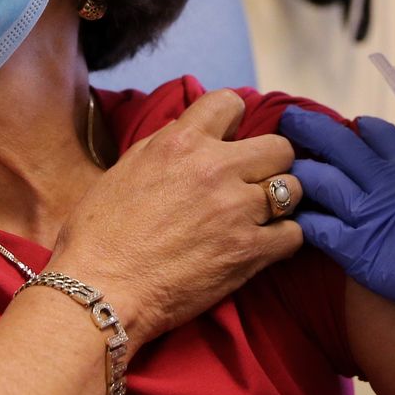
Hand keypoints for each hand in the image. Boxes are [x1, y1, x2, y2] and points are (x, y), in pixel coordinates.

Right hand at [49, 90, 301, 349]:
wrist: (100, 292)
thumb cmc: (100, 234)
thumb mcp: (125, 168)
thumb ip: (165, 145)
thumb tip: (193, 133)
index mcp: (180, 142)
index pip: (231, 102)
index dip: (233, 122)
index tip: (229, 140)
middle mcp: (214, 168)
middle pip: (279, 146)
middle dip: (269, 162)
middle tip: (253, 181)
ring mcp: (236, 210)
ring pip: (293, 189)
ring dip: (279, 202)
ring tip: (260, 215)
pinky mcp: (249, 252)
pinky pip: (294, 234)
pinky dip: (282, 239)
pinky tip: (264, 244)